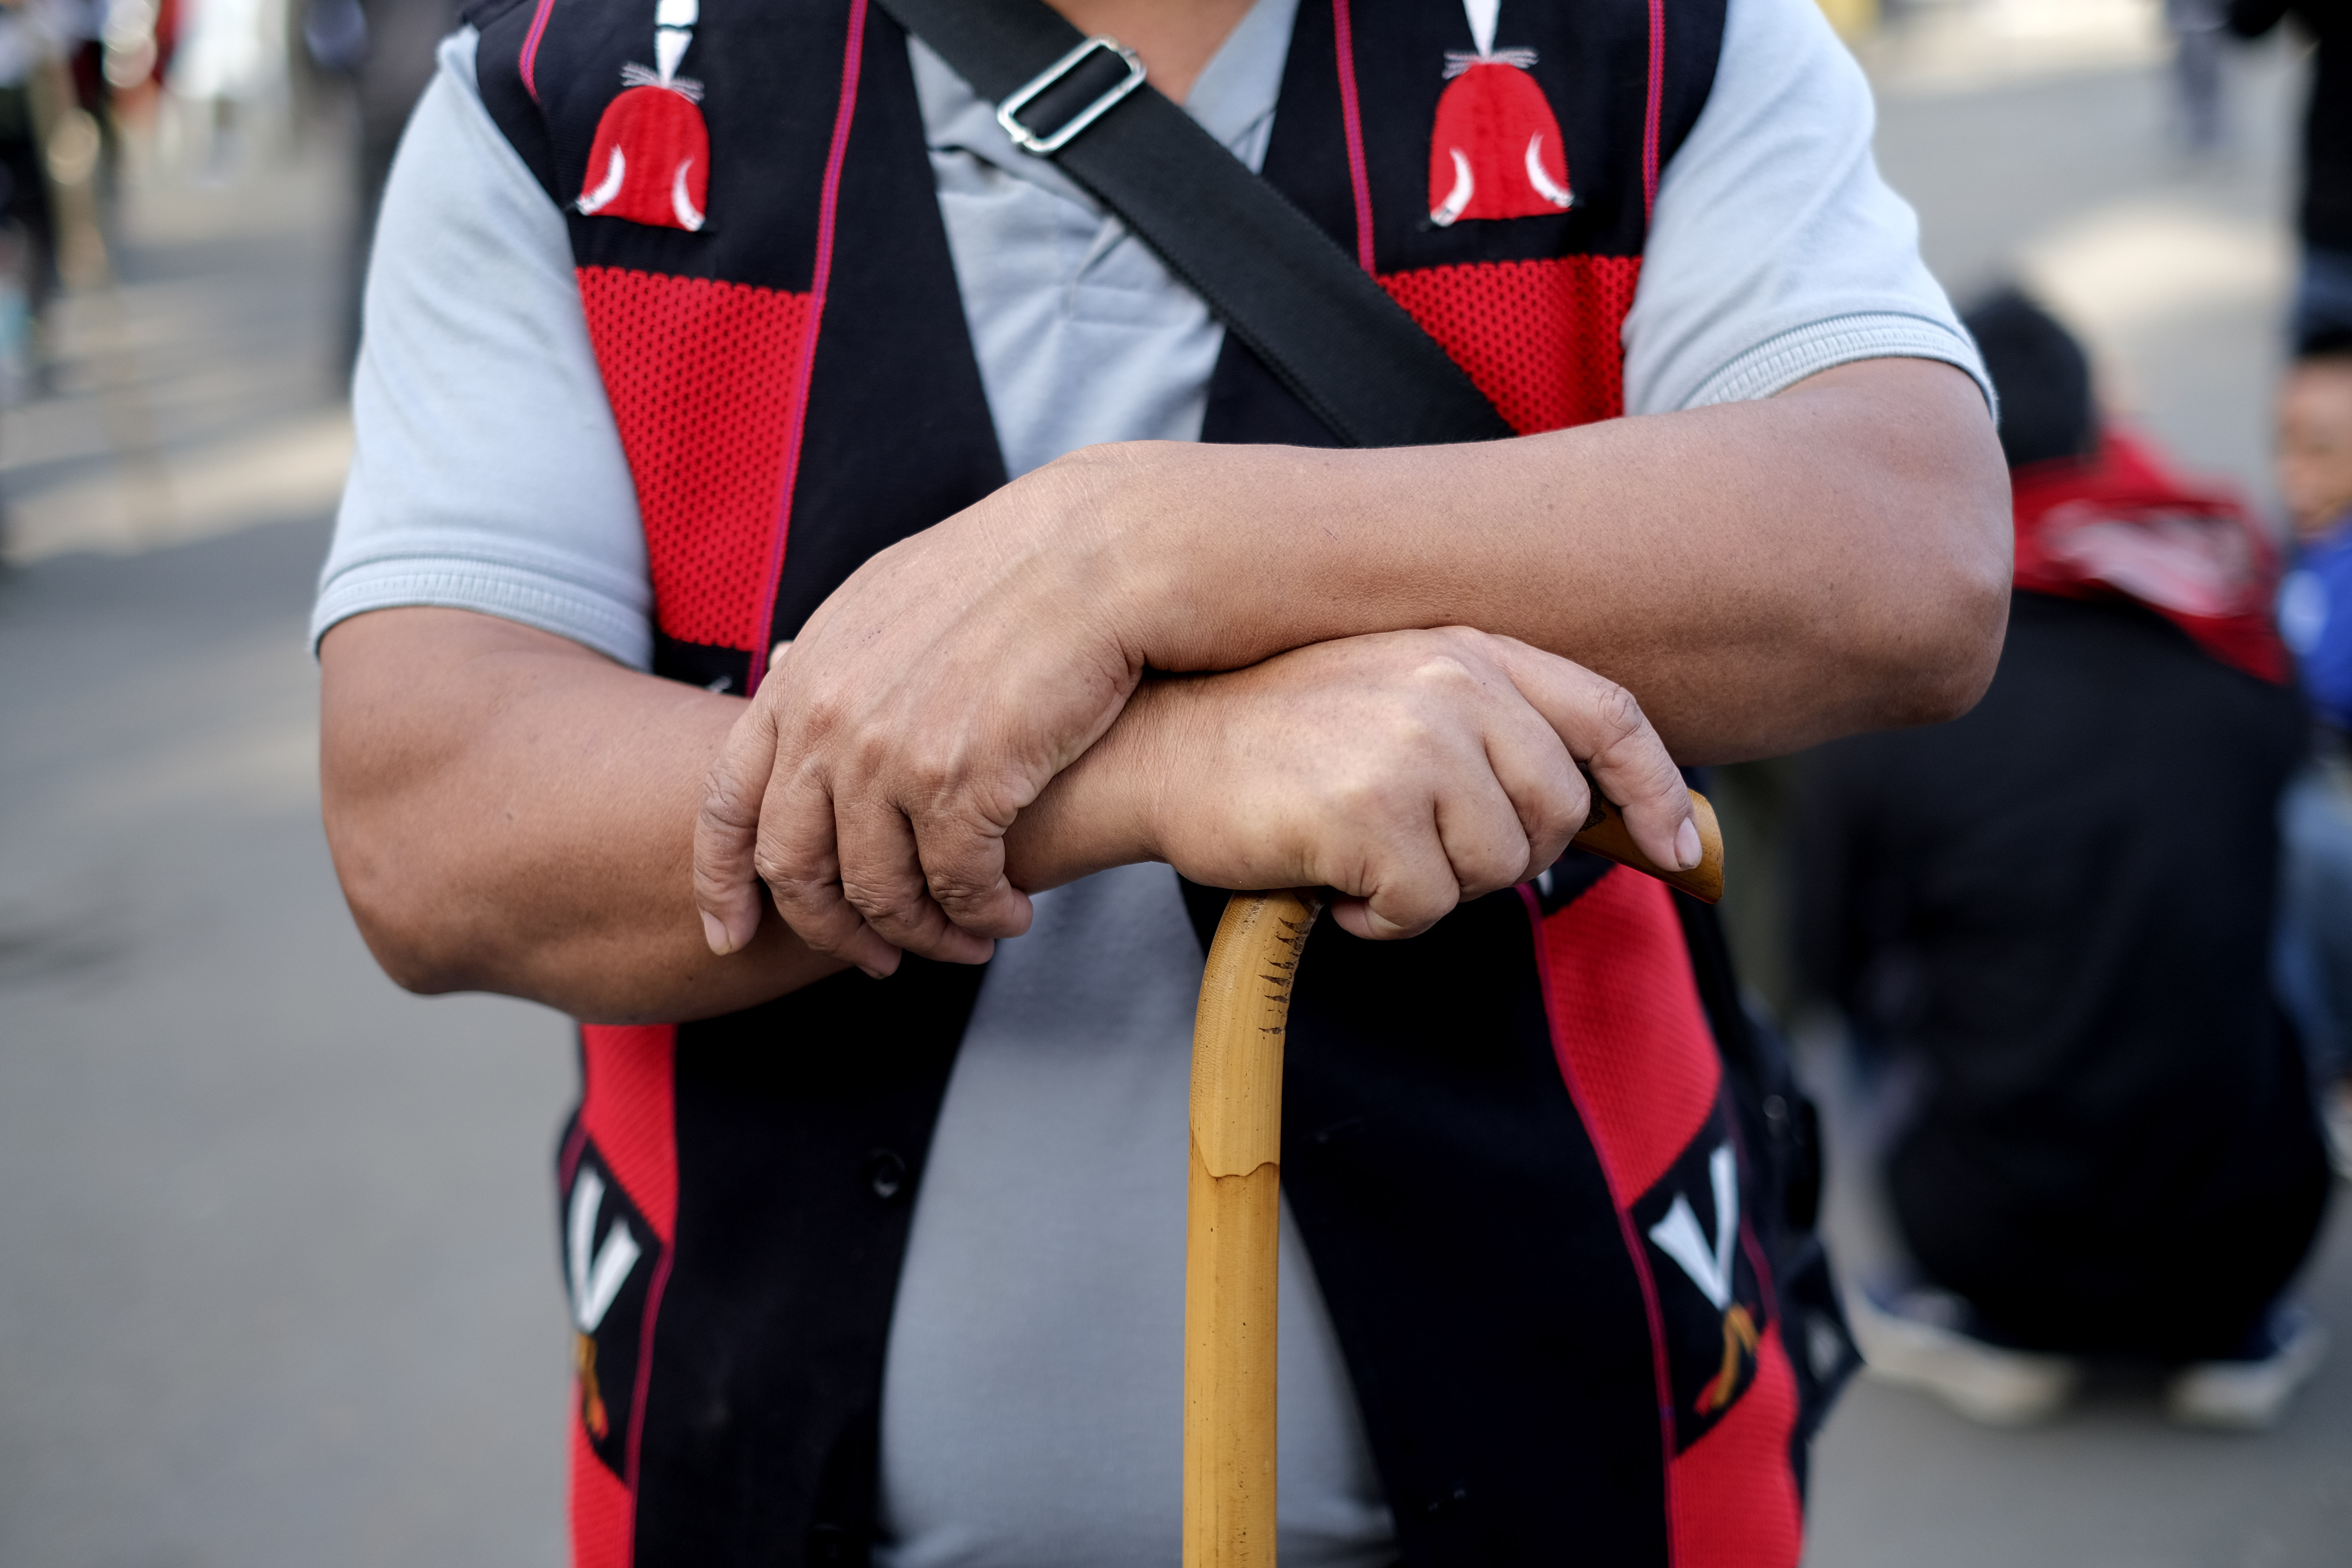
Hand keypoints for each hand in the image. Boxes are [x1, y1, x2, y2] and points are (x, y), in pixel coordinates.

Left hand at [691, 458, 1150, 975]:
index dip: (722, 883)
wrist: (1100, 554)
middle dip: (832, 930)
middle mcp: (829, 720)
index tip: (730, 937)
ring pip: (879, 890)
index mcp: (803, 677)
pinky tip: (1013, 915)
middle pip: (794, 867)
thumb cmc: (1010, 572)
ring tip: (966, 942)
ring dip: (923, 933)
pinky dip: (983, 914)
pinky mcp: (962, 780)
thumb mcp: (887, 597)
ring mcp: (890, 752)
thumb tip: (783, 665)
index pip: (725, 802)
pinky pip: (956, 884)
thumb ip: (830, 653)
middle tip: (876, 959)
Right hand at [1012, 627, 1699, 939]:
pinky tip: (1329, 877)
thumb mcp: (1392, 694)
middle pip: (1555, 817)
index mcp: (1466, 647)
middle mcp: (1453, 684)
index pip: (1607, 714)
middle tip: (1416, 847)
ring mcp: (1415, 745)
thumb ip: (1487, 731)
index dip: (1654, 789)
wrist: (1157, 747)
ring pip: (1494, 872)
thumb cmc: (1274, 737)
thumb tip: (1589, 817)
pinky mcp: (1373, 813)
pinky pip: (1425, 909)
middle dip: (1499, 858)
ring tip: (1357, 850)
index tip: (1679, 848)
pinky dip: (1378, 917)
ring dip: (1430, 888)